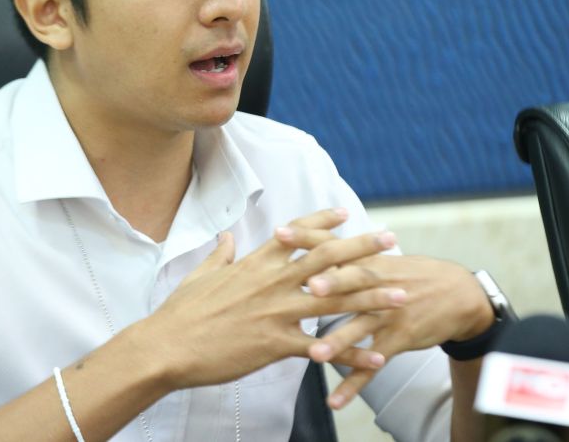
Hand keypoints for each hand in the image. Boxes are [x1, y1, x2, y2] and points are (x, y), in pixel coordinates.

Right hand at [136, 209, 407, 390]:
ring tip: (401, 295)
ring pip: (334, 300)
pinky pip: (323, 347)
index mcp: (254, 264)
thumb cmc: (181, 313)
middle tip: (391, 240)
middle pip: (326, 258)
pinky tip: (376, 355)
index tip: (345, 213)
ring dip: (371, 297)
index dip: (322, 222)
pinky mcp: (277, 344)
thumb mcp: (201, 275)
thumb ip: (221, 255)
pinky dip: (352, 353)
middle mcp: (272, 282)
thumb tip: (227, 237)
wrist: (168, 346)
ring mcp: (277, 312)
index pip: (295, 234)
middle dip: (362, 248)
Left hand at [291, 254, 493, 408]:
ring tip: (315, 354)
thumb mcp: (380, 257)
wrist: (458, 293)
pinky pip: (373, 364)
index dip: (308, 238)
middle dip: (332, 284)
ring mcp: (388, 313)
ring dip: (339, 342)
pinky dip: (354, 383)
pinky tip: (336, 401)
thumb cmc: (408, 272)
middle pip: (353, 281)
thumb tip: (307, 239)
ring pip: (361, 327)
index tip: (280, 233)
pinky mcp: (398, 339)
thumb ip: (343, 252)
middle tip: (308, 287)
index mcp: (366, 260)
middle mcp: (377, 283)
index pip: (333, 244)